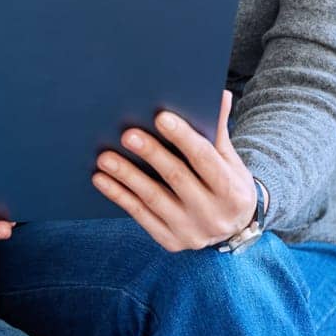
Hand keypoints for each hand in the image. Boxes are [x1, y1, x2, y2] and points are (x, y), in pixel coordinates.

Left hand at [91, 90, 257, 251]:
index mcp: (231, 189)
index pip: (204, 158)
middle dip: (151, 155)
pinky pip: (140, 216)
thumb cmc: (226, 183)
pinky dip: (119, 196)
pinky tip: (102, 180)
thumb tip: (219, 94)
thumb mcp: (229, 159)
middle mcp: (213, 213)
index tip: (160, 117)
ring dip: (127, 177)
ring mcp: (191, 231)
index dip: (182, 137)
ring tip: (105, 157)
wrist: (234, 228)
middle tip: (127, 135)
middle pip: (177, 178)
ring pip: (154, 199)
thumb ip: (218, 130)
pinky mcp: (171, 241)